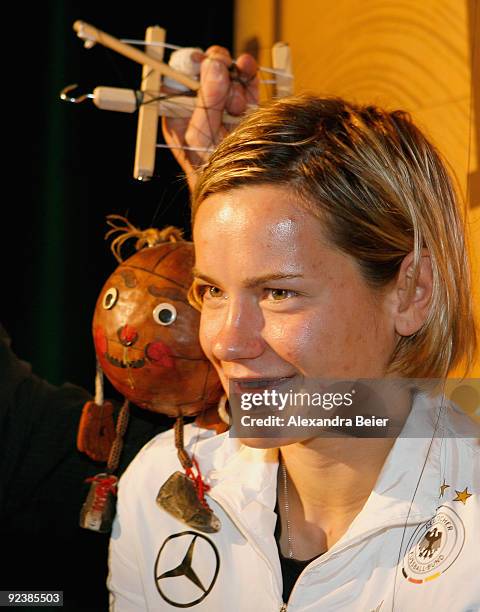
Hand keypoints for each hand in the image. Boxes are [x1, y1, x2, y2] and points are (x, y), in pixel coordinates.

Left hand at [162, 45, 257, 191]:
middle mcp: (198, 108)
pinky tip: (250, 76)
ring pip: (228, 74)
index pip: (177, 75)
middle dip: (218, 76)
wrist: (239, 193)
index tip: (206, 65)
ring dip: (236, 83)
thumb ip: (207, 101)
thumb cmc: (211, 173)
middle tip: (225, 99)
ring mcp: (222, 107)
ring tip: (238, 107)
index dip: (192, 65)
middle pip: (205, 70)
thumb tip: (214, 65)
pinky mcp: (244, 109)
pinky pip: (246, 82)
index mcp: (177, 114)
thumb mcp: (201, 138)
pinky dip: (249, 76)